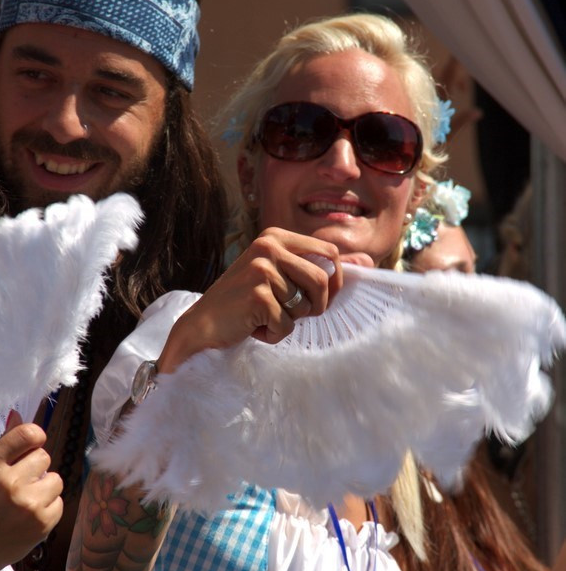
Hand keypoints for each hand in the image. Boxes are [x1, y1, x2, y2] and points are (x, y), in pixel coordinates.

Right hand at [0, 412, 62, 570]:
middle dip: (34, 466)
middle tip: (17, 481)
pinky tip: (27, 515)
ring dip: (43, 486)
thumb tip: (19, 415)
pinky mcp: (42, 524)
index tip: (30, 444)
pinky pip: (59, 502)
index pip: (27, 433)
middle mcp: (9, 484)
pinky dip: (47, 507)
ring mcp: (28, 505)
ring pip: (55, 478)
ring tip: (23, 499)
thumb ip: (2, 445)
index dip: (33, 436)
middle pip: (43, 456)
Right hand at [158, 228, 372, 370]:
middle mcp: (269, 245)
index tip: (317, 298)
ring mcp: (262, 268)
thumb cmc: (244, 302)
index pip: (330, 252)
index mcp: (276, 236)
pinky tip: (253, 327)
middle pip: (323, 280)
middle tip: (292, 314)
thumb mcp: (281, 277)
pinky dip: (273, 334)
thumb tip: (368, 263)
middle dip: (315, 305)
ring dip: (289, 321)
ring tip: (265, 317)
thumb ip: (319, 268)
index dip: (333, 281)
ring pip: (305, 305)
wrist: (202, 324)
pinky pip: (287, 324)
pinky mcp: (258, 294)